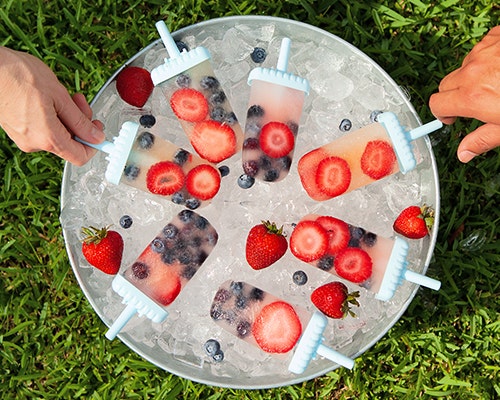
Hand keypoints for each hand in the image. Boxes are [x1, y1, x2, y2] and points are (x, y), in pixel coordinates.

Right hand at [0, 47, 104, 165]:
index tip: (99, 131)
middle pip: (70, 142)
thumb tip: (96, 137)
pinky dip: (52, 115)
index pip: (80, 156)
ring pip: (57, 133)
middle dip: (80, 122)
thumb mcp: (60, 97)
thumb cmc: (18, 76)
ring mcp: (23, 137)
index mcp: (48, 138)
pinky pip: (42, 127)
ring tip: (64, 95)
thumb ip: (80, 121)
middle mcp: (34, 143)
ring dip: (66, 115)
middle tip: (80, 102)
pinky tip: (49, 98)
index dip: (94, 145)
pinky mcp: (17, 129)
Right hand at [429, 26, 499, 162]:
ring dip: (472, 76)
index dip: (442, 113)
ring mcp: (483, 52)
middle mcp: (472, 72)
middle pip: (446, 85)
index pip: (436, 104)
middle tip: (473, 103)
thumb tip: (464, 153)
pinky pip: (481, 48)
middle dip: (454, 95)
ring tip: (496, 82)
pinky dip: (488, 58)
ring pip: (464, 67)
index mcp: (472, 97)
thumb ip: (482, 140)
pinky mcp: (495, 37)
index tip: (452, 116)